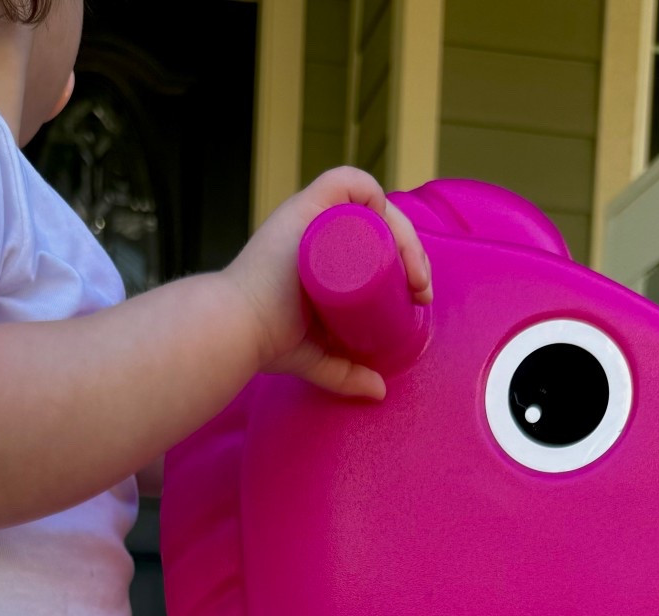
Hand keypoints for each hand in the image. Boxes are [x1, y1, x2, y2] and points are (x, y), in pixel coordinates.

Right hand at [224, 167, 431, 400]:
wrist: (237, 331)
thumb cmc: (265, 340)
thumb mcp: (315, 356)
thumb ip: (344, 373)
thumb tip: (378, 391)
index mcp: (322, 253)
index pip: (375, 241)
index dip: (405, 259)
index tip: (418, 294)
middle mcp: (318, 228)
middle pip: (380, 225)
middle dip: (411, 252)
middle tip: (421, 290)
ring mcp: (312, 215)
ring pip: (372, 207)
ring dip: (404, 232)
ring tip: (416, 274)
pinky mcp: (305, 207)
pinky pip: (347, 182)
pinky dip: (375, 193)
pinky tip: (393, 225)